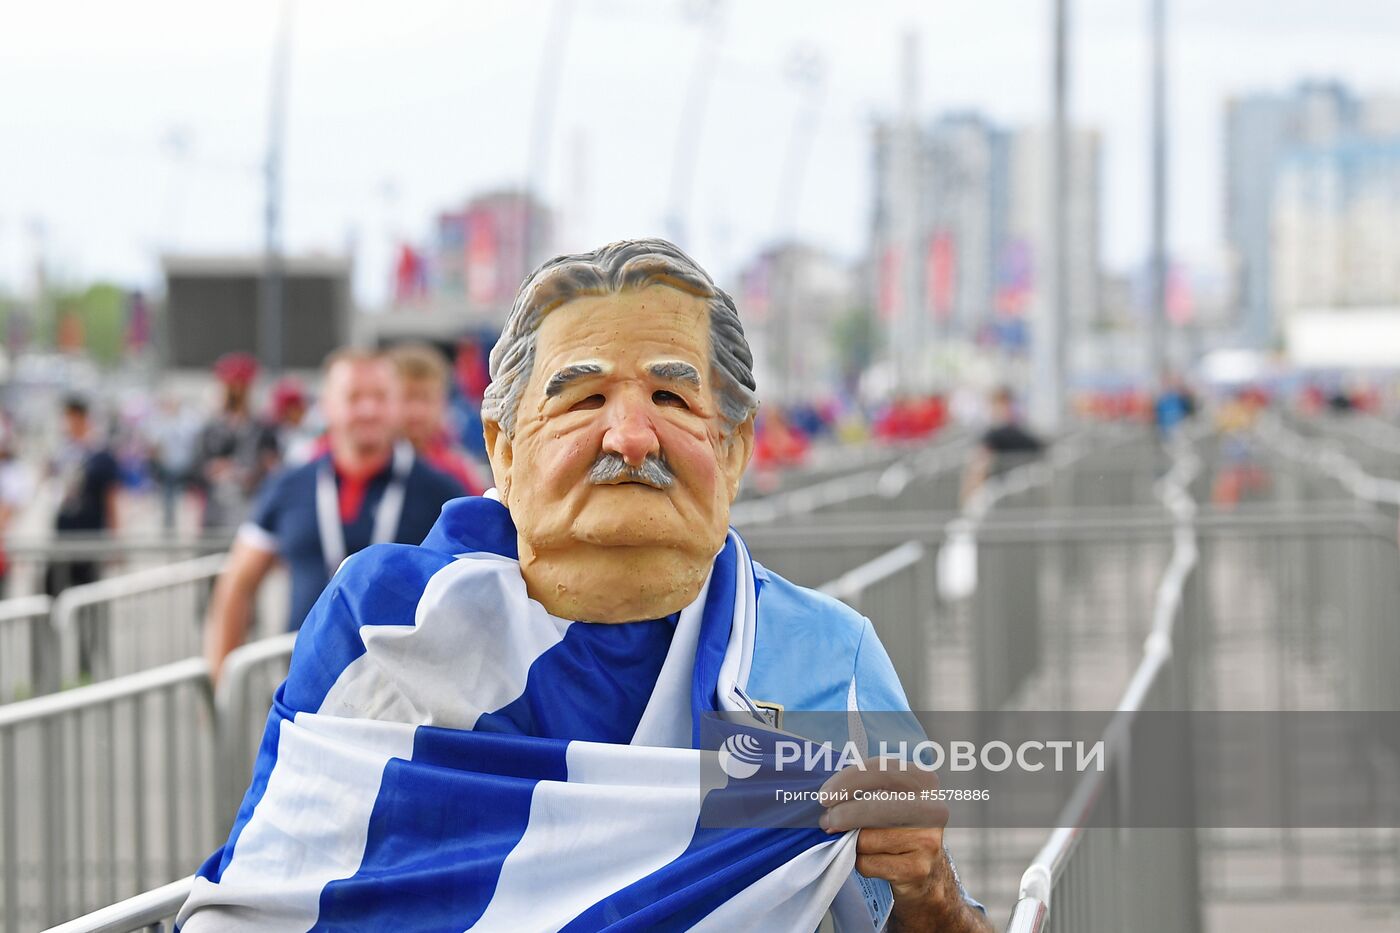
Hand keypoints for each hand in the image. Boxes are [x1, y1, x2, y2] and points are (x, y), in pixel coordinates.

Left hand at [818, 757, 990, 932]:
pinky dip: (861, 862)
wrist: (925, 870)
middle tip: (826, 821)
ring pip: (868, 838)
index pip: (881, 770)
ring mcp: (927, 839)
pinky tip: (873, 860)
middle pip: (874, 806)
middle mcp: (931, 807)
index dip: (848, 781)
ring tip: (856, 842)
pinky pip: (870, 863)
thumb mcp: (889, 799)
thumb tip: (828, 800)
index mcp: (923, 780)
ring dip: (851, 843)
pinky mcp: (917, 868)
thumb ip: (864, 790)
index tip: (826, 795)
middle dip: (842, 814)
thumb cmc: (897, 827)